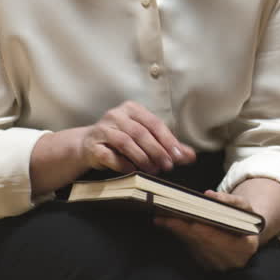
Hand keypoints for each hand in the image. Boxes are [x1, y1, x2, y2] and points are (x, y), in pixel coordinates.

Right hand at [78, 100, 196, 174]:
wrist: (88, 146)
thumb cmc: (121, 140)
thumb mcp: (145, 138)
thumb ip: (167, 145)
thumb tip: (190, 156)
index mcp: (132, 109)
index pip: (154, 123)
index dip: (168, 140)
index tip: (179, 156)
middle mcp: (116, 115)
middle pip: (141, 133)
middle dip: (157, 151)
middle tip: (168, 166)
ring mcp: (102, 129)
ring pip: (125, 142)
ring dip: (142, 158)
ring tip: (153, 170)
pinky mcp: (93, 145)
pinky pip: (109, 155)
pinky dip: (123, 164)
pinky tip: (133, 171)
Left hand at [155, 190, 258, 269]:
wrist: (248, 238)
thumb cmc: (247, 219)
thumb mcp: (245, 206)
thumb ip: (230, 200)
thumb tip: (209, 195)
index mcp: (245, 247)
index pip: (215, 237)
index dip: (198, 228)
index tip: (182, 218)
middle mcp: (231, 261)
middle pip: (200, 243)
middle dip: (180, 229)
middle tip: (162, 216)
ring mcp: (218, 266)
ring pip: (193, 247)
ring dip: (178, 233)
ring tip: (162, 219)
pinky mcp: (207, 266)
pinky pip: (191, 250)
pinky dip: (182, 237)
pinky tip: (172, 226)